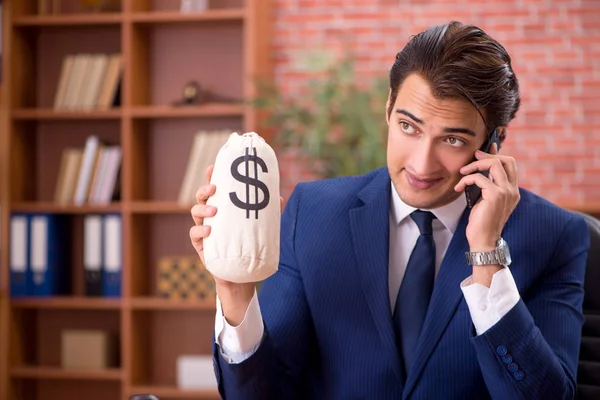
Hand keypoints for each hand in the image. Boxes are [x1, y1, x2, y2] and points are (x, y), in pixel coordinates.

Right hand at [189, 164, 283, 325]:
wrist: (242, 276)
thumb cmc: (249, 246)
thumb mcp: (260, 228)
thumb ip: (269, 214)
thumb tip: (281, 197)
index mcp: (223, 209)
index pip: (215, 190)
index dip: (211, 177)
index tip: (213, 167)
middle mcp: (210, 217)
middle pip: (201, 198)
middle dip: (204, 190)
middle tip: (214, 188)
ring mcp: (204, 231)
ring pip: (195, 213)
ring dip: (202, 209)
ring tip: (214, 210)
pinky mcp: (202, 246)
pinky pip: (194, 235)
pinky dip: (199, 231)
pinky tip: (208, 230)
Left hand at [454, 143, 519, 251]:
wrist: (483, 240)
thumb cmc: (482, 222)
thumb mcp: (485, 200)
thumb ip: (486, 185)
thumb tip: (480, 170)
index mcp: (512, 191)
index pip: (510, 164)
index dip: (498, 153)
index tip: (484, 150)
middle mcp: (513, 190)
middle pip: (506, 160)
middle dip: (488, 155)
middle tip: (473, 157)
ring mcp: (506, 192)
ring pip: (494, 164)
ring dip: (474, 165)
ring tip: (462, 172)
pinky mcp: (495, 195)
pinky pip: (479, 178)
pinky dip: (466, 180)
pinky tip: (458, 188)